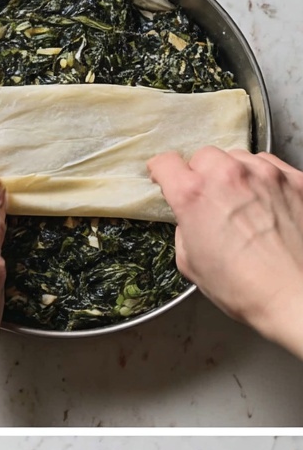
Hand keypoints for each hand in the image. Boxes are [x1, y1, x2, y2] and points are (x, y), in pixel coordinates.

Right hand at [148, 147, 302, 356]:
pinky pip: (271, 167)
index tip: (163, 176)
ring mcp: (266, 173)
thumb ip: (185, 227)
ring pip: (240, 158)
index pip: (166, 163)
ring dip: (234, 175)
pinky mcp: (295, 179)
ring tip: (241, 203)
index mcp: (194, 195)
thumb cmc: (241, 286)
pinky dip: (263, 180)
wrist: (292, 293)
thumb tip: (192, 217)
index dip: (161, 171)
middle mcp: (229, 175)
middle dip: (201, 174)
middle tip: (207, 199)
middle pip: (205, 156)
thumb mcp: (190, 262)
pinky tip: (265, 204)